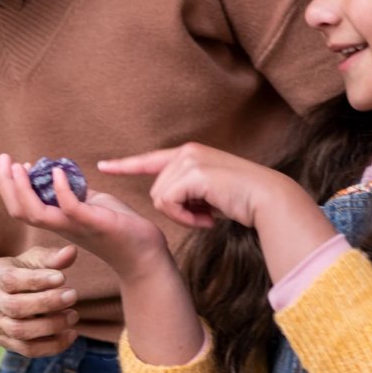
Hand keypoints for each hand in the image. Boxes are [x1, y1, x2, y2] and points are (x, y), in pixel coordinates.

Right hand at [0, 153, 169, 277]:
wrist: (146, 253)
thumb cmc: (120, 227)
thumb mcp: (92, 204)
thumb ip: (74, 193)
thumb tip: (60, 175)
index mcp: (58, 221)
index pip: (21, 207)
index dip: (10, 186)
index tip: (10, 164)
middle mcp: (61, 226)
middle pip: (20, 211)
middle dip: (6, 184)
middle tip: (3, 158)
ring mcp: (76, 226)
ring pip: (36, 214)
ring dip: (23, 189)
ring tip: (19, 166)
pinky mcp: (95, 223)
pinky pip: (71, 209)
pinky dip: (61, 190)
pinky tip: (57, 172)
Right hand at [0, 243, 81, 356]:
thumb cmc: (21, 273)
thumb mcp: (31, 260)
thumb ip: (50, 257)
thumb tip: (71, 252)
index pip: (11, 279)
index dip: (37, 280)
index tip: (62, 277)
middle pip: (15, 308)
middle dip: (47, 303)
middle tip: (73, 295)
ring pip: (21, 331)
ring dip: (52, 325)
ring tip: (73, 315)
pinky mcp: (8, 343)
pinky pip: (29, 350)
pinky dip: (53, 345)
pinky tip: (71, 334)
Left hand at [100, 143, 335, 281]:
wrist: (268, 199)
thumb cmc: (243, 201)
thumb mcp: (209, 192)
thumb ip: (188, 191)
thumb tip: (166, 200)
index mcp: (189, 155)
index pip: (149, 160)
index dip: (125, 165)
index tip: (103, 166)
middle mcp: (186, 153)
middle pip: (156, 190)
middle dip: (176, 211)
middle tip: (204, 217)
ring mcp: (189, 160)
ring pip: (160, 198)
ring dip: (182, 216)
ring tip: (208, 216)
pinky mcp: (193, 173)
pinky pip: (169, 203)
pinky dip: (185, 218)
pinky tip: (208, 219)